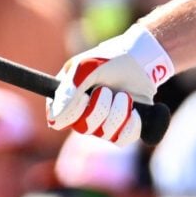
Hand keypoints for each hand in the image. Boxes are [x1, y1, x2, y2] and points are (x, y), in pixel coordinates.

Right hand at [50, 25, 173, 143]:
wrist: (141, 58)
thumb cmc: (109, 58)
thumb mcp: (85, 68)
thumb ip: (69, 91)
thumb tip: (55, 120)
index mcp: (67, 98)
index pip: (57, 121)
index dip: (70, 114)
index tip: (84, 97)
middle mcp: (83, 114)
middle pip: (82, 128)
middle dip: (98, 109)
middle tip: (106, 90)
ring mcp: (104, 122)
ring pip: (105, 134)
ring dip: (117, 113)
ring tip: (124, 96)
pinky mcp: (124, 127)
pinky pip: (123, 138)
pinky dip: (130, 123)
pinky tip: (134, 109)